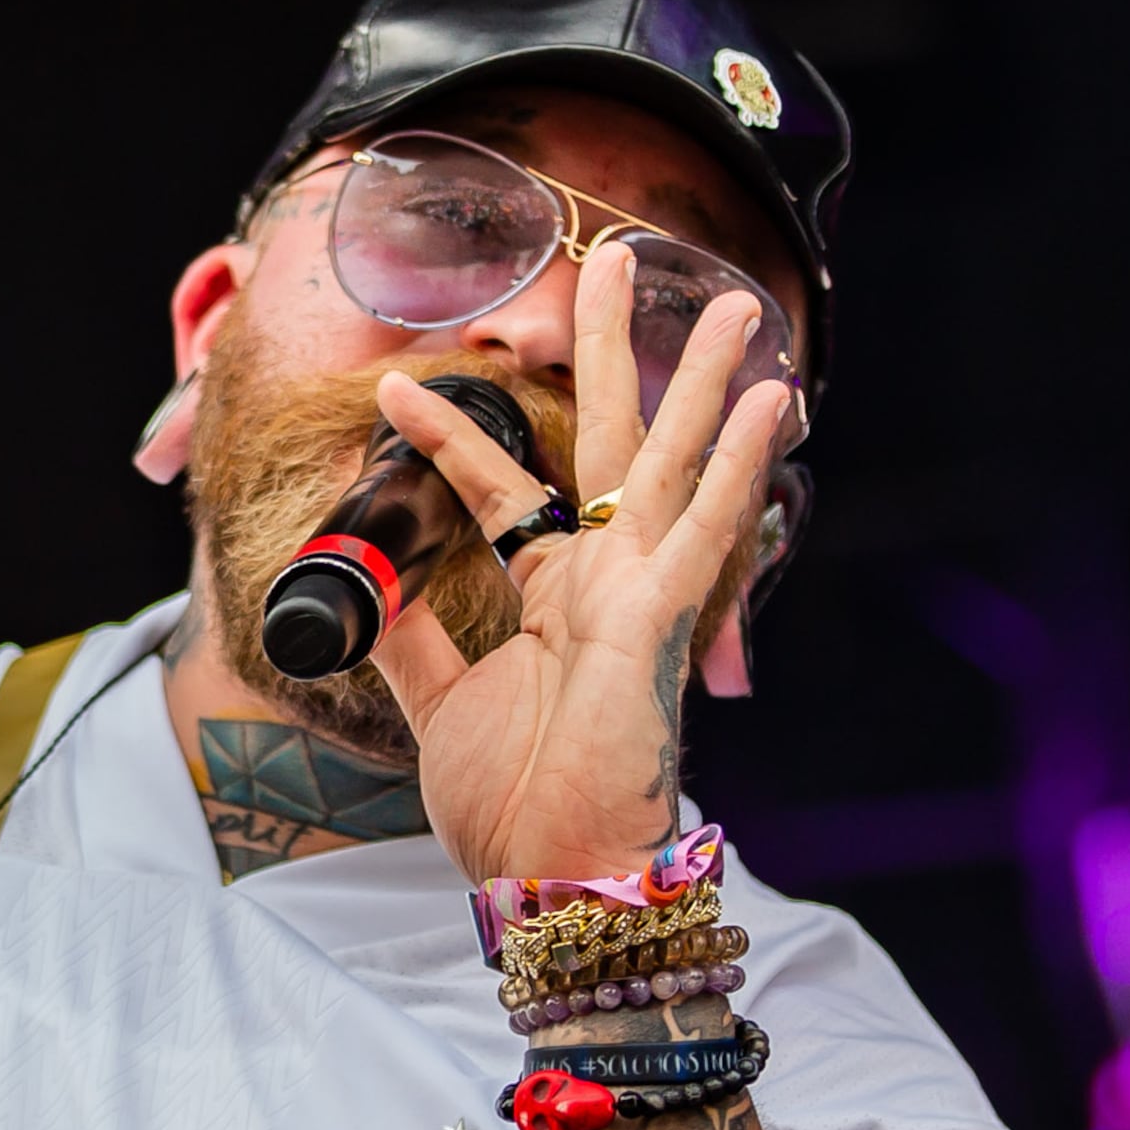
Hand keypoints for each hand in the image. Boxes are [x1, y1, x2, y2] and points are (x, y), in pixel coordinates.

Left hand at [366, 247, 799, 883]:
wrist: (547, 874)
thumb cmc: (512, 802)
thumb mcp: (435, 705)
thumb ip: (405, 638)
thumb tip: (361, 581)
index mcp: (551, 596)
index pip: (498, 488)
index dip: (446, 437)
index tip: (397, 386)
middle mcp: (603, 580)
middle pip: (607, 439)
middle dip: (611, 349)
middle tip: (619, 255)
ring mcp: (639, 595)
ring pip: (669, 462)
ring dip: (699, 379)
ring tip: (731, 301)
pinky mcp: (661, 623)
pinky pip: (705, 533)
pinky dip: (734, 467)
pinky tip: (768, 403)